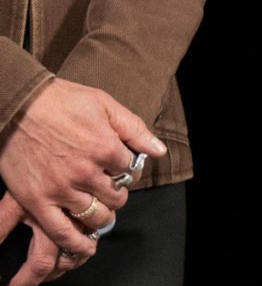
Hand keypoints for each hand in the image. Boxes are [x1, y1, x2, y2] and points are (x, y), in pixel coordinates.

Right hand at [0, 78, 161, 276]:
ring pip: (95, 215)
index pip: (130, 170)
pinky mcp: (37, 201)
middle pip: (115, 196)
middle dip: (117, 193)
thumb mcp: (105, 105)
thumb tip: (158, 150)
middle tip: (110, 189)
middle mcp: (86, 173)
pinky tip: (84, 244)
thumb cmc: (62, 101)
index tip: (120, 168)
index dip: (128, 170)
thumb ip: (134, 129)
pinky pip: (61, 230)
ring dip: (103, 216)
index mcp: (106, 148)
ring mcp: (61, 189)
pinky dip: (75, 241)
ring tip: (101, 211)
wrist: (18, 106)